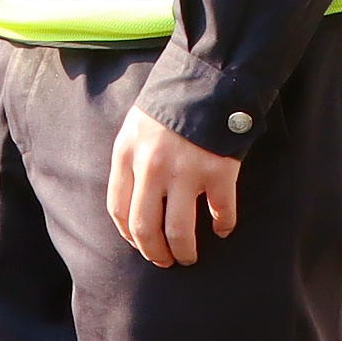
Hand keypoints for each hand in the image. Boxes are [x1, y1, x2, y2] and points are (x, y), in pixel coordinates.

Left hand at [106, 109, 239, 267]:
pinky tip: (222, 230)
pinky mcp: (219, 172)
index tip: (138, 244)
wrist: (208, 79)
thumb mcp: (135, 128)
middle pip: (145, 227)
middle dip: (153, 252)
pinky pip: (221, 213)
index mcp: (126, 154)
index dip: (128, 235)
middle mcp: (152, 167)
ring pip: (180, 231)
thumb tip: (133, 203)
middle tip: (164, 261)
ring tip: (188, 258)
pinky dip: (222, 227)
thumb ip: (131, 162)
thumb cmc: (168, 105)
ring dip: (184, 252)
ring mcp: (186, 171)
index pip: (118, 209)